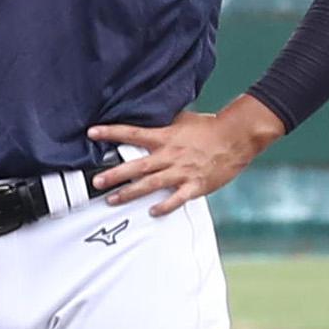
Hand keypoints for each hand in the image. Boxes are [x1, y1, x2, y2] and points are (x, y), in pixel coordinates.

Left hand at [89, 99, 282, 216]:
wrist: (237, 137)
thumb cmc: (210, 127)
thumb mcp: (182, 120)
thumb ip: (162, 123)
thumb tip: (145, 116)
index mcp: (165, 137)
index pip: (132, 133)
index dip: (110, 133)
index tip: (91, 133)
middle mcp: (170, 155)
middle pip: (136, 166)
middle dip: (114, 175)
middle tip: (95, 182)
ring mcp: (182, 172)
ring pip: (151, 184)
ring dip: (130, 193)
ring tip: (111, 200)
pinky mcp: (195, 185)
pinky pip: (177, 198)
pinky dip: (164, 206)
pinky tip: (152, 212)